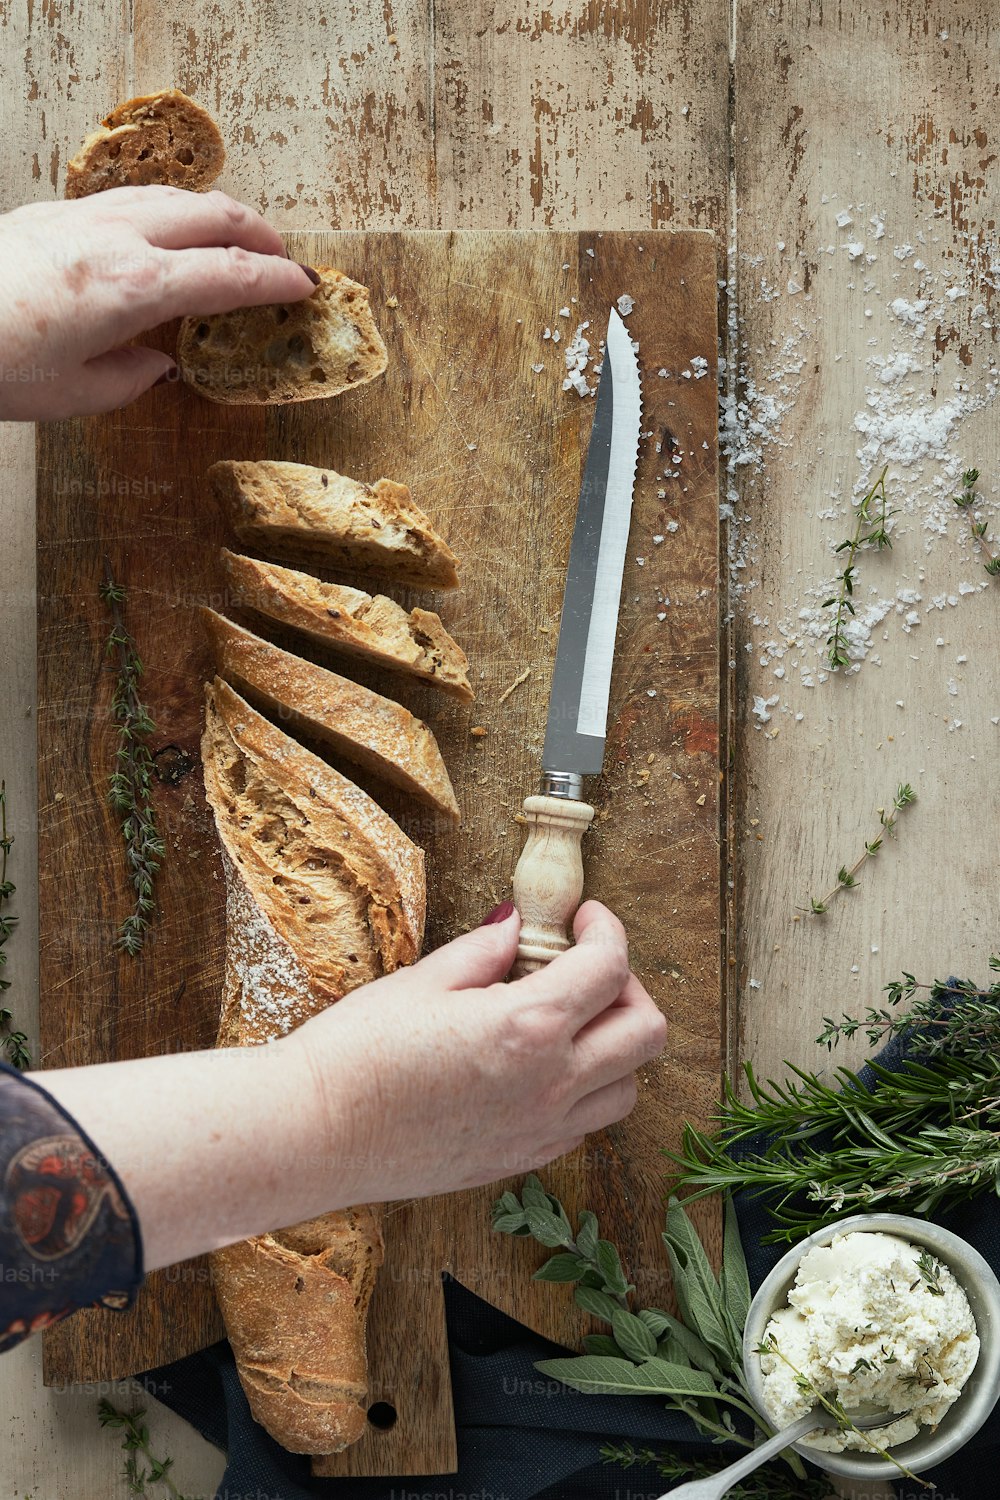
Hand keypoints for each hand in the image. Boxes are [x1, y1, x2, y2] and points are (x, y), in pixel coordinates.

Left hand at [0, 186, 315, 419]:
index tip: (305, 286)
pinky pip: (133, 200)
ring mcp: (84, 218)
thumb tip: (160, 368)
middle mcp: (118, 240)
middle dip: (259, 233)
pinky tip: (168, 232)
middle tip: (282, 258)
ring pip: (173, 197)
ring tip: (235, 238)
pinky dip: (171, 212)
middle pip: (212, 215)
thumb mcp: (76, 392)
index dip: (276, 280)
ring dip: (216, 214)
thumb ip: (132, 377)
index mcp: (136, 287)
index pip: (229, 275)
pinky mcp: (54, 214)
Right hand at [288, 900, 666, 1203]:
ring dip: (615, 1048)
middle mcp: (549, 1083)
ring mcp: (539, 1130)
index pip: (610, 968)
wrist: (314, 1134)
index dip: (607, 929)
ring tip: (569, 1024)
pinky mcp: (519, 1161)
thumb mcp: (422, 980)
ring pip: (627, 1088)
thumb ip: (484, 952)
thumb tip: (516, 925)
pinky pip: (584, 1126)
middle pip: (646, 1032)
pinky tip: (538, 1069)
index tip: (586, 919)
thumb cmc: (356, 1052)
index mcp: (529, 1026)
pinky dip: (582, 1092)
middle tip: (588, 969)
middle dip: (628, 988)